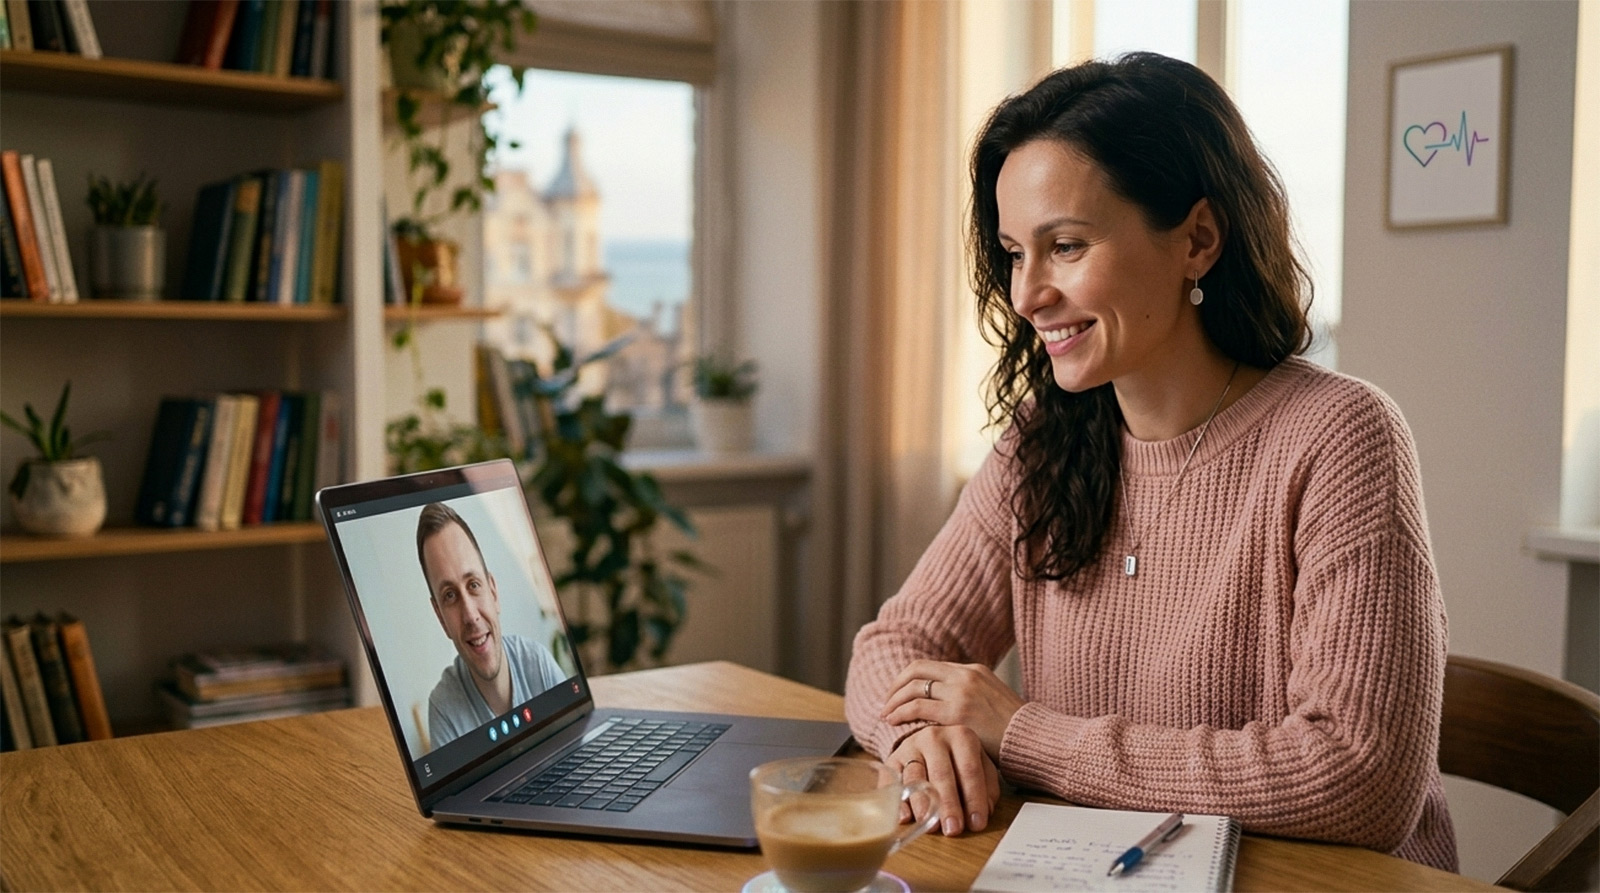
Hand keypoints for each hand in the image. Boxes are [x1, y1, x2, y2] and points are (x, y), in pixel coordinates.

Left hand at [880, 660, 1024, 758]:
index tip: (899, 694)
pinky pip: (918, 707)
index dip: (909, 679)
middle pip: (916, 669)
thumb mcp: (991, 701)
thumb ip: (969, 696)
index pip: (930, 666)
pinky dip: (901, 712)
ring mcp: (961, 691)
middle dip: (896, 685)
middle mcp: (965, 675)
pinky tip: (894, 721)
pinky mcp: (958, 712)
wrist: (1033, 737)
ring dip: (894, 701)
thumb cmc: (1013, 729)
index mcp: (973, 670)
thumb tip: (945, 706)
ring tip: (886, 714)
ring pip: (913, 687)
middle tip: (887, 702)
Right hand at [887, 725, 999, 835]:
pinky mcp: (892, 760)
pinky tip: (905, 817)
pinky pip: (892, 781)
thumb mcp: (981, 765)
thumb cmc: (959, 759)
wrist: (929, 740)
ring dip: (923, 805)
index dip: (974, 798)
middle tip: (953, 830)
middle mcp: (934, 738)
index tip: (977, 824)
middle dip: (948, 805)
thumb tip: (984, 812)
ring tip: (930, 826)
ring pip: (915, 777)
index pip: (970, 770)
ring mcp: (910, 747)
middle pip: (942, 774)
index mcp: (962, 736)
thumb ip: (987, 787)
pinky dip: (897, 801)